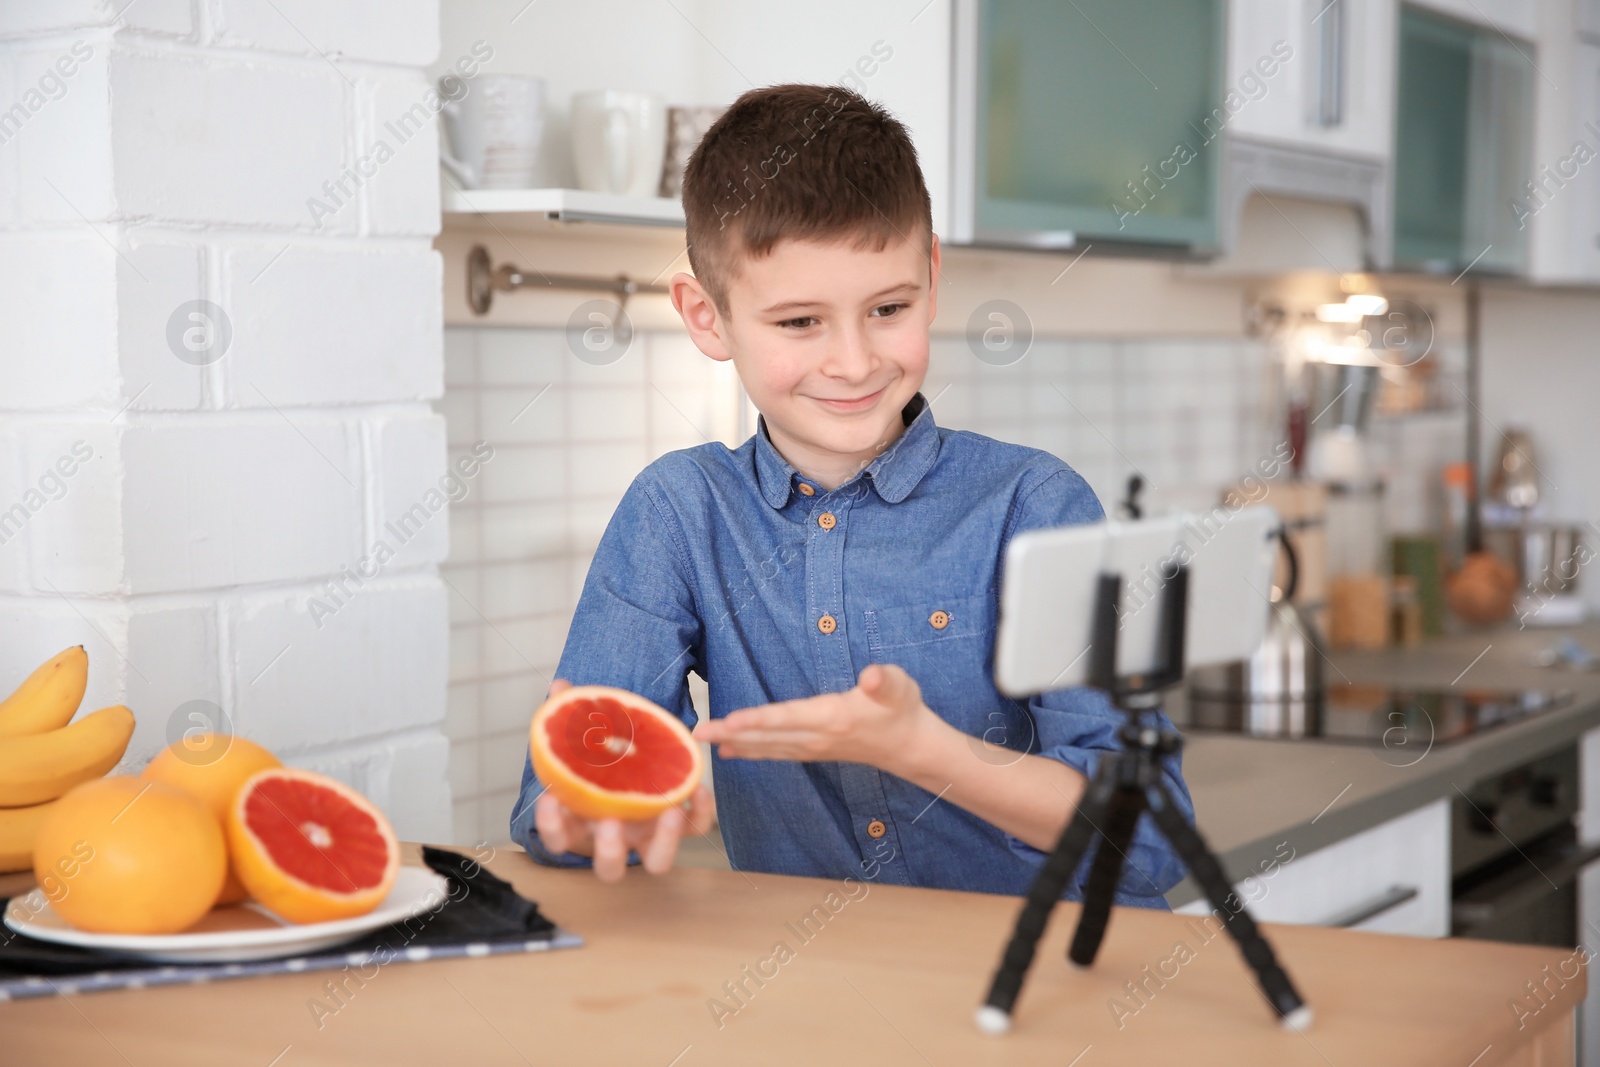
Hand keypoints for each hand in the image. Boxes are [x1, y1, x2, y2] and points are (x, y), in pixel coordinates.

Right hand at [533, 679, 715, 881]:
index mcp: (583, 824)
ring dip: (665, 843)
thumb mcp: (586, 741)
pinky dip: (700, 813)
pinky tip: (697, 788)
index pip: (558, 838)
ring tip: (669, 810)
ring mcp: (649, 836)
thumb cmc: (603, 762)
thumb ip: (572, 716)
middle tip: (611, 823)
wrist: (632, 766)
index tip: (549, 799)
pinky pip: (694, 828)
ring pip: (657, 862)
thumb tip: (560, 687)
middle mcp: (617, 839)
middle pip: (609, 867)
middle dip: (609, 851)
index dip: (550, 826)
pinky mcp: (678, 825)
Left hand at [694, 663, 936, 774]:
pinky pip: (775, 753)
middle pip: (767, 736)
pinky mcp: (812, 751)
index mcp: (832, 717)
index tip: (729, 722)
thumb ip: (885, 680)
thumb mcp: (900, 687)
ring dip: (734, 743)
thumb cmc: (902, 709)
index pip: (787, 718)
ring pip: (767, 748)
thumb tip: (871, 677)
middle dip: (730, 733)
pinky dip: (751, 751)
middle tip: (696, 732)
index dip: (757, 720)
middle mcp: (817, 737)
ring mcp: (813, 748)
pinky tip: (731, 750)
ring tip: (703, 741)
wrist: (910, 746)